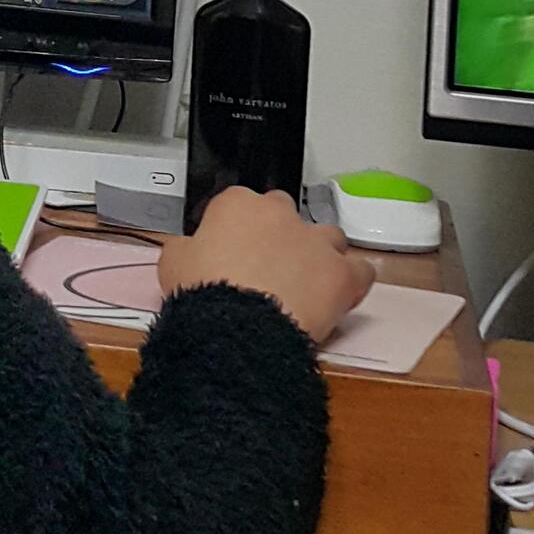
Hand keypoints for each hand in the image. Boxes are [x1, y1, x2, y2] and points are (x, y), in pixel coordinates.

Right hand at [159, 187, 375, 345]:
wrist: (237, 329)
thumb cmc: (202, 293)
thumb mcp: (173, 263)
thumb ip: (185, 247)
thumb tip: (189, 249)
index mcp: (238, 205)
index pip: (240, 204)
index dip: (236, 229)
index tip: (231, 251)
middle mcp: (281, 214)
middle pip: (286, 213)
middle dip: (279, 234)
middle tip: (265, 268)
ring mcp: (316, 242)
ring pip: (328, 236)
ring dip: (319, 253)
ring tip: (306, 282)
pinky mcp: (342, 275)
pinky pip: (360, 269)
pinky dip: (353, 280)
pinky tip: (342, 294)